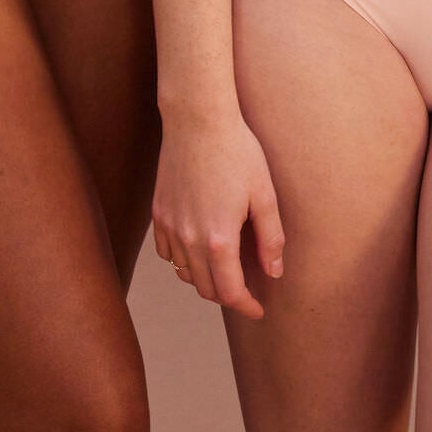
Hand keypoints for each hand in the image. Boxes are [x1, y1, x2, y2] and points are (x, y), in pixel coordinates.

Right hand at [153, 107, 286, 319]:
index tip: (258, 310)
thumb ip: (270, 238)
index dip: (246, 306)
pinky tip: (199, 249)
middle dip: (228, 295)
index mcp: (218, 240)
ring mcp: (169, 228)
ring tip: (225, 271)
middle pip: (205, 288)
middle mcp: (188, 240)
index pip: (230, 292)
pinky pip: (168, 253)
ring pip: (184, 273)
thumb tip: (274, 271)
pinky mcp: (158, 214)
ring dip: (205, 280)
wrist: (197, 121)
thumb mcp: (264, 195)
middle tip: (247, 291)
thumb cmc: (237, 152)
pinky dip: (183, 261)